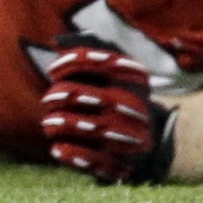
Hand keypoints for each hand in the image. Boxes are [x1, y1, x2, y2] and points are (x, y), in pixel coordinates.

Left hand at [39, 44, 173, 184]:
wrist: (154, 140)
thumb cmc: (123, 98)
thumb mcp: (118, 73)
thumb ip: (93, 54)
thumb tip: (57, 39)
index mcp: (135, 78)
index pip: (98, 62)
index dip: (68, 63)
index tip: (52, 70)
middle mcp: (135, 105)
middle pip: (86, 95)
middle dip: (60, 96)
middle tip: (48, 99)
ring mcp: (130, 136)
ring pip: (86, 127)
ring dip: (60, 124)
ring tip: (48, 123)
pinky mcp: (123, 163)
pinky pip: (92, 159)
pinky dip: (71, 153)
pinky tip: (57, 148)